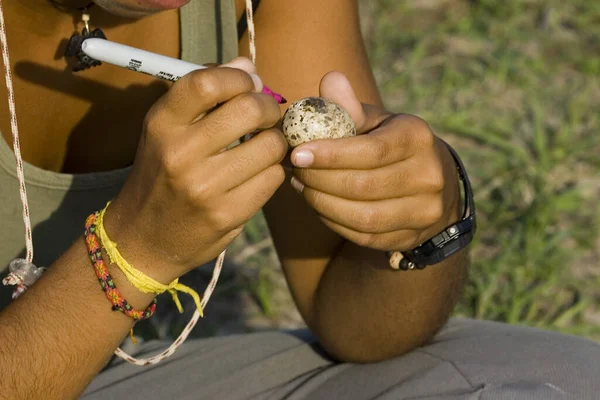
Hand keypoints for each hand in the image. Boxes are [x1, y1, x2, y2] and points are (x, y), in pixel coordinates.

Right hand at [103, 58, 287, 282]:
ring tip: (262, 146)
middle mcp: (180, 154)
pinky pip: (272, 178)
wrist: (141, 239)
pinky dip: (272, 172)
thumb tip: (248, 66)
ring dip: (274, 142)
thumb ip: (203, 96)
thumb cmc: (159, 176)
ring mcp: (205, 188)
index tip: (249, 83)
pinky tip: (257, 174)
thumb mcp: (166, 131)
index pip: (206, 83)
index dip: (239, 77)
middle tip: (266, 115)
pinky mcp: (227, 214)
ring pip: (270, 146)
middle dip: (268, 107)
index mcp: (161, 125)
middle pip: (249, 110)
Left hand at [289, 72, 460, 252]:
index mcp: (417, 137)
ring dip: (322, 203)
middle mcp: (429, 176)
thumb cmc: (389, 144)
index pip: (371, 151)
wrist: (430, 183)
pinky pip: (363, 235)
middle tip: (294, 170)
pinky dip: (333, 220)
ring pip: (363, 216)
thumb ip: (349, 105)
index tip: (297, 154)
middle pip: (363, 186)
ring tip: (302, 187)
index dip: (331, 155)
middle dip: (320, 180)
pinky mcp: (409, 237)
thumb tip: (329, 80)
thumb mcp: (375, 121)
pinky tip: (318, 204)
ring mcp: (423, 211)